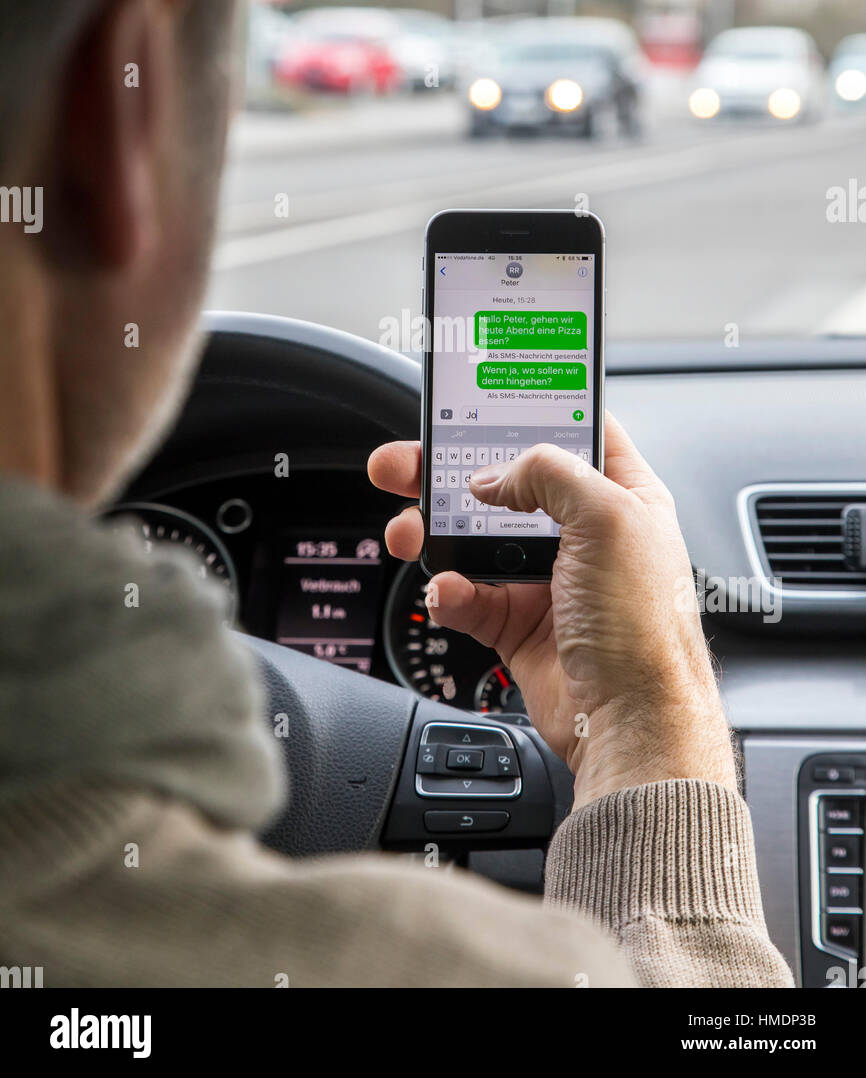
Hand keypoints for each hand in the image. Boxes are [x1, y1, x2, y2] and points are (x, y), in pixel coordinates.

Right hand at [368, 415, 737, 809]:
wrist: (630, 722)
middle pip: (505, 483)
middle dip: (450, 472)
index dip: (528, 412)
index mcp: (622, 495)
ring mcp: (549, 578)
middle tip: (405, 463)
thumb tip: (491, 476)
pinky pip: (468, 595)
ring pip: (474, 538)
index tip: (480, 399)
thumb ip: (546, 473)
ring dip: (434, 531)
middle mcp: (584, 532)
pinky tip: (447, 590)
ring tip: (407, 529)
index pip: (573, 432)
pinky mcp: (519, 622)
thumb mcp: (608, 517)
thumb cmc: (645, 625)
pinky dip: (448, 591)